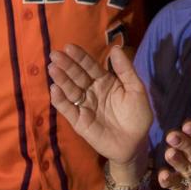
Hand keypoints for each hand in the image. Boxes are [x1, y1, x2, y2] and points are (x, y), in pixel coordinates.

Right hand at [49, 43, 152, 164]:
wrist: (135, 143)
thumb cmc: (137, 115)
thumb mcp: (136, 89)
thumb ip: (125, 70)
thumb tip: (116, 48)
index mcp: (105, 81)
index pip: (90, 66)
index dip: (80, 57)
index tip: (69, 47)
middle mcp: (92, 91)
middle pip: (77, 76)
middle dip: (66, 65)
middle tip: (55, 55)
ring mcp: (84, 105)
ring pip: (70, 90)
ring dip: (61, 79)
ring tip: (53, 68)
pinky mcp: (79, 121)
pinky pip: (68, 109)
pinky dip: (60, 100)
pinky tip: (54, 89)